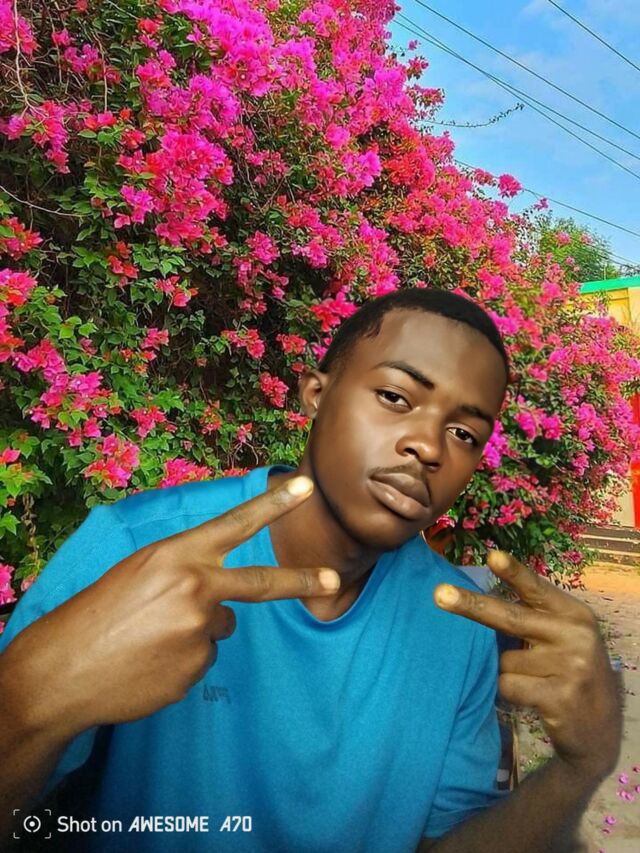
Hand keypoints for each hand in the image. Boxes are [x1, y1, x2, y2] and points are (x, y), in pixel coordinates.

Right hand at [7, 476, 339, 735]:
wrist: (64, 670)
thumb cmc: (98, 611)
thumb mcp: (139, 571)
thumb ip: (185, 571)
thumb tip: (223, 597)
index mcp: (178, 555)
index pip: (236, 523)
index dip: (274, 504)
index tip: (307, 487)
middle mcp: (197, 589)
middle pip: (261, 583)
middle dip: (301, 579)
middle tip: (330, 579)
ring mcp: (200, 633)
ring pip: (219, 626)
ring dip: (196, 630)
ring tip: (154, 638)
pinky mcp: (197, 670)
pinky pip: (202, 658)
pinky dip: (183, 660)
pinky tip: (152, 661)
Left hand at [433, 551, 621, 782]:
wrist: (600, 727)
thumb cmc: (569, 669)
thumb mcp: (563, 635)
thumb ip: (534, 617)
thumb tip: (477, 602)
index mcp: (573, 613)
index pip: (536, 588)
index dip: (513, 572)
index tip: (492, 557)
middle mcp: (574, 635)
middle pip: (509, 617)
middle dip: (470, 606)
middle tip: (438, 594)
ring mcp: (569, 667)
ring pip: (504, 660)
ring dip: (507, 671)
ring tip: (535, 681)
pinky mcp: (559, 697)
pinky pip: (508, 686)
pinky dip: (509, 692)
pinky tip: (532, 698)